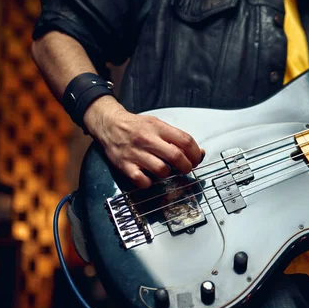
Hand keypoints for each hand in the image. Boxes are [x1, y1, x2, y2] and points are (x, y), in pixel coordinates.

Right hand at [83, 96, 203, 187]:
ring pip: (162, 170)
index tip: (196, 160)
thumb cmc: (138, 127)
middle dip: (186, 166)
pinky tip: (149, 177)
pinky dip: (149, 183)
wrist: (109, 124)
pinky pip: (142, 181)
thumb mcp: (158, 125)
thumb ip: (177, 138)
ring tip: (164, 170)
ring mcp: (135, 153)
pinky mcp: (125, 166)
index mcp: (158, 128)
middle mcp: (147, 140)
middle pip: (176, 156)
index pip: (185, 141)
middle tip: (186, 169)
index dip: (195, 153)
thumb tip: (200, 154)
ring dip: (168, 174)